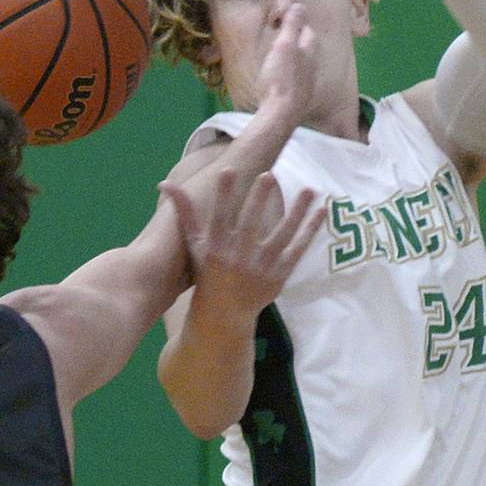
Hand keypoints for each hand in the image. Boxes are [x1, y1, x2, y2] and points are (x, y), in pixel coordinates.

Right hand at [161, 169, 324, 321]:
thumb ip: (185, 214)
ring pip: (281, 236)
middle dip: (258, 200)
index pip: (219, 218)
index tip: (228, 171)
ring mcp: (260, 268)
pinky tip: (320, 211)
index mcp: (216, 249)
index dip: (222, 195)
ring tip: (309, 189)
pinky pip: (296, 250)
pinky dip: (309, 232)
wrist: (223, 314)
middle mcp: (237, 258)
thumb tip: (165, 185)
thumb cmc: (207, 272)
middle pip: (250, 225)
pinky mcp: (278, 276)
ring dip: (297, 212)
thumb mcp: (193, 245)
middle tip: (268, 175)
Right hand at [257, 3, 317, 120]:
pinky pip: (297, 83)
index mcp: (308, 52)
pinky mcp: (299, 100)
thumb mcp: (284, 46)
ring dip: (296, 61)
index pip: (308, 33)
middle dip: (300, 43)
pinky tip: (283, 81)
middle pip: (308, 50)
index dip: (300, 26)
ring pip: (304, 67)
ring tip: (284, 58)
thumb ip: (292, 27)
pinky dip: (291, 77)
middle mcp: (312, 67)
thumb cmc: (281, 77)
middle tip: (286, 39)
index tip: (290, 22)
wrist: (282, 113)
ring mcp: (306, 85)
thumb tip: (300, 5)